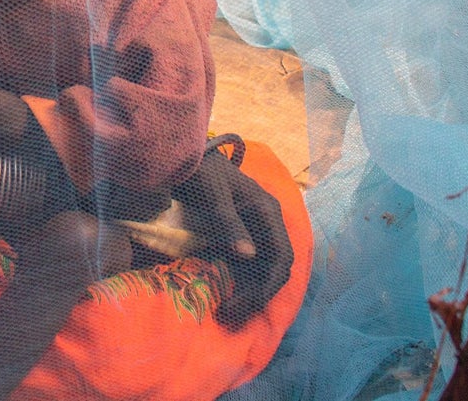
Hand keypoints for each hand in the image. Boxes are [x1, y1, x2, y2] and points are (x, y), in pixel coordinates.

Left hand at [173, 146, 294, 329]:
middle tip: (230, 311)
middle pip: (274, 268)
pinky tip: (223, 293)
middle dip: (257, 293)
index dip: (268, 284)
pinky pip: (247, 265)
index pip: (281, 257)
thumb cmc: (202, 170)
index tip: (247, 302)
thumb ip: (229, 221)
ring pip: (262, 270)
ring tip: (226, 309)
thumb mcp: (213, 194)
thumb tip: (249, 255)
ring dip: (248, 291)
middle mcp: (267, 224)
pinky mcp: (239, 235)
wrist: (186, 155)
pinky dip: (239, 281)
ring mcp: (254, 230)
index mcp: (268, 212)